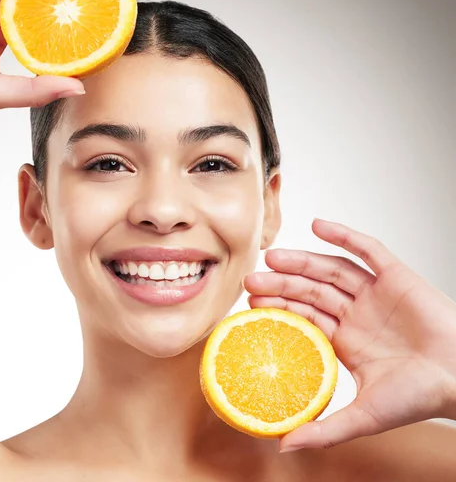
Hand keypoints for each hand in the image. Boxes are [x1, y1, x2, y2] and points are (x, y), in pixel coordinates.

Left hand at [244, 218, 455, 451]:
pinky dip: (344, 237)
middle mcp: (355, 312)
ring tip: (274, 257)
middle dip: (282, 283)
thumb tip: (283, 445)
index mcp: (344, 339)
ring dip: (303, 260)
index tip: (252, 302)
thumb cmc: (420, 397)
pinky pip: (368, 250)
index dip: (278, 306)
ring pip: (331, 270)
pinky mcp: (397, 276)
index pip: (303, 315)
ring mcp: (375, 293)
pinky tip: (318, 225)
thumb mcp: (365, 415)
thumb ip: (325, 429)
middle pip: (310, 289)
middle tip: (252, 280)